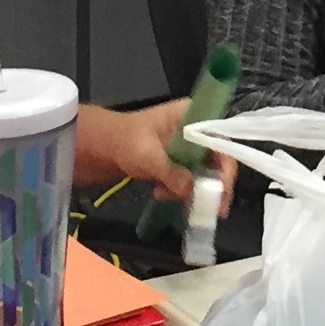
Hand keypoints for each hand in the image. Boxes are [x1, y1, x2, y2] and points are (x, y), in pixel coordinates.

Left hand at [78, 100, 235, 208]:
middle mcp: (194, 130)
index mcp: (191, 115)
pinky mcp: (178, 162)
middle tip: (214, 210)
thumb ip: (170, 172)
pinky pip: (190, 180)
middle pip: (218, 160)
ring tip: (169, 198)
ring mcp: (187, 147)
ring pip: (204, 173)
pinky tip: (160, 194)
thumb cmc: (121, 140)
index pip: (221, 139)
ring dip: (193, 192)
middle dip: (213, 186)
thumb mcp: (146, 155)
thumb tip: (190, 190)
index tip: (222, 188)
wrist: (98, 146)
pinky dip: (180, 192)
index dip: (226, 165)